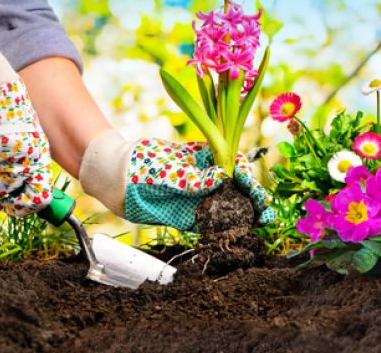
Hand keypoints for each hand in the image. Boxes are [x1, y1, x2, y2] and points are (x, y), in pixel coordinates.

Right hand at [80, 133, 273, 230]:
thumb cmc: (135, 182)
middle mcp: (201, 200)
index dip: (248, 214)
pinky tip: (240, 163)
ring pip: (231, 182)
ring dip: (246, 180)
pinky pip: (220, 162)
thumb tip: (221, 177)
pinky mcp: (197, 162)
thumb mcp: (164, 182)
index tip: (261, 208)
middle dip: (252, 199)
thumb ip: (192, 183)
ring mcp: (200, 180)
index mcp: (194, 215)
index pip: (228, 218)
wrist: (117, 167)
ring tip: (254, 177)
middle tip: (264, 198)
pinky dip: (232, 162)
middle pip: (235, 202)